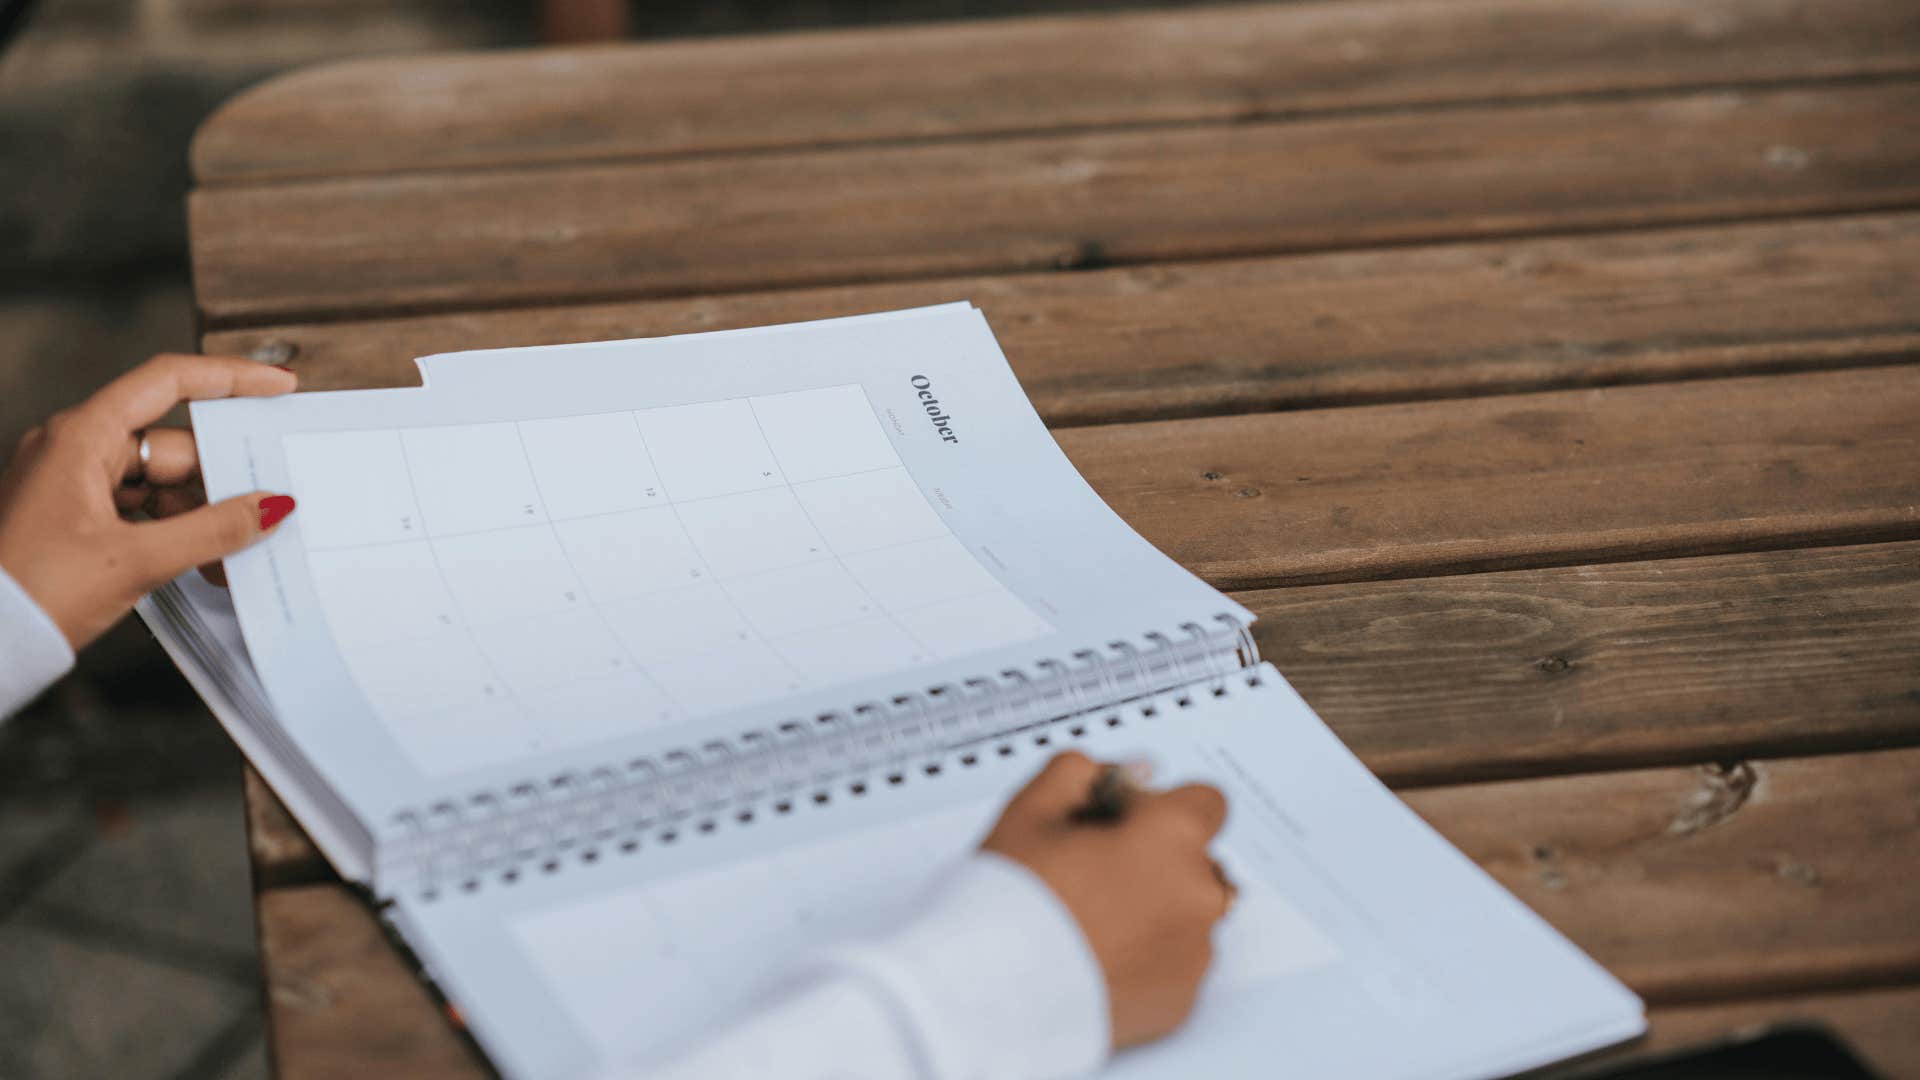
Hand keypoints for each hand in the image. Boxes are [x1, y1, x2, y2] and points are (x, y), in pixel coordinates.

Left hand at [0, 354, 298, 649]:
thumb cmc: (29, 591)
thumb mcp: (135, 560)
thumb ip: (213, 531)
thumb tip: (271, 506)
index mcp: (81, 437)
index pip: (168, 381)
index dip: (229, 378)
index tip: (278, 385)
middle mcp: (74, 448)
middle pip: (172, 444)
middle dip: (220, 481)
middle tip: (266, 509)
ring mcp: (71, 482)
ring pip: (160, 481)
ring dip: (199, 516)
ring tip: (228, 558)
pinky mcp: (73, 515)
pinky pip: (140, 508)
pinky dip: (174, 531)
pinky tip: (200, 562)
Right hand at [982, 751, 1230, 1050]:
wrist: (993, 995)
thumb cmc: (1013, 904)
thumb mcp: (1031, 809)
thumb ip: (1080, 772)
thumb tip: (1112, 774)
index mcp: (1171, 838)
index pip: (1203, 801)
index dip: (1159, 807)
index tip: (1124, 822)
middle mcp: (1198, 896)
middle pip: (1194, 861)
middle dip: (1155, 860)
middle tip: (1092, 874)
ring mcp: (1194, 955)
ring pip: (1185, 915)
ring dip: (1153, 911)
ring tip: (1089, 923)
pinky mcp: (1181, 1002)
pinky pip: (1173, 965)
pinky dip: (1146, 959)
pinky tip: (1097, 957)